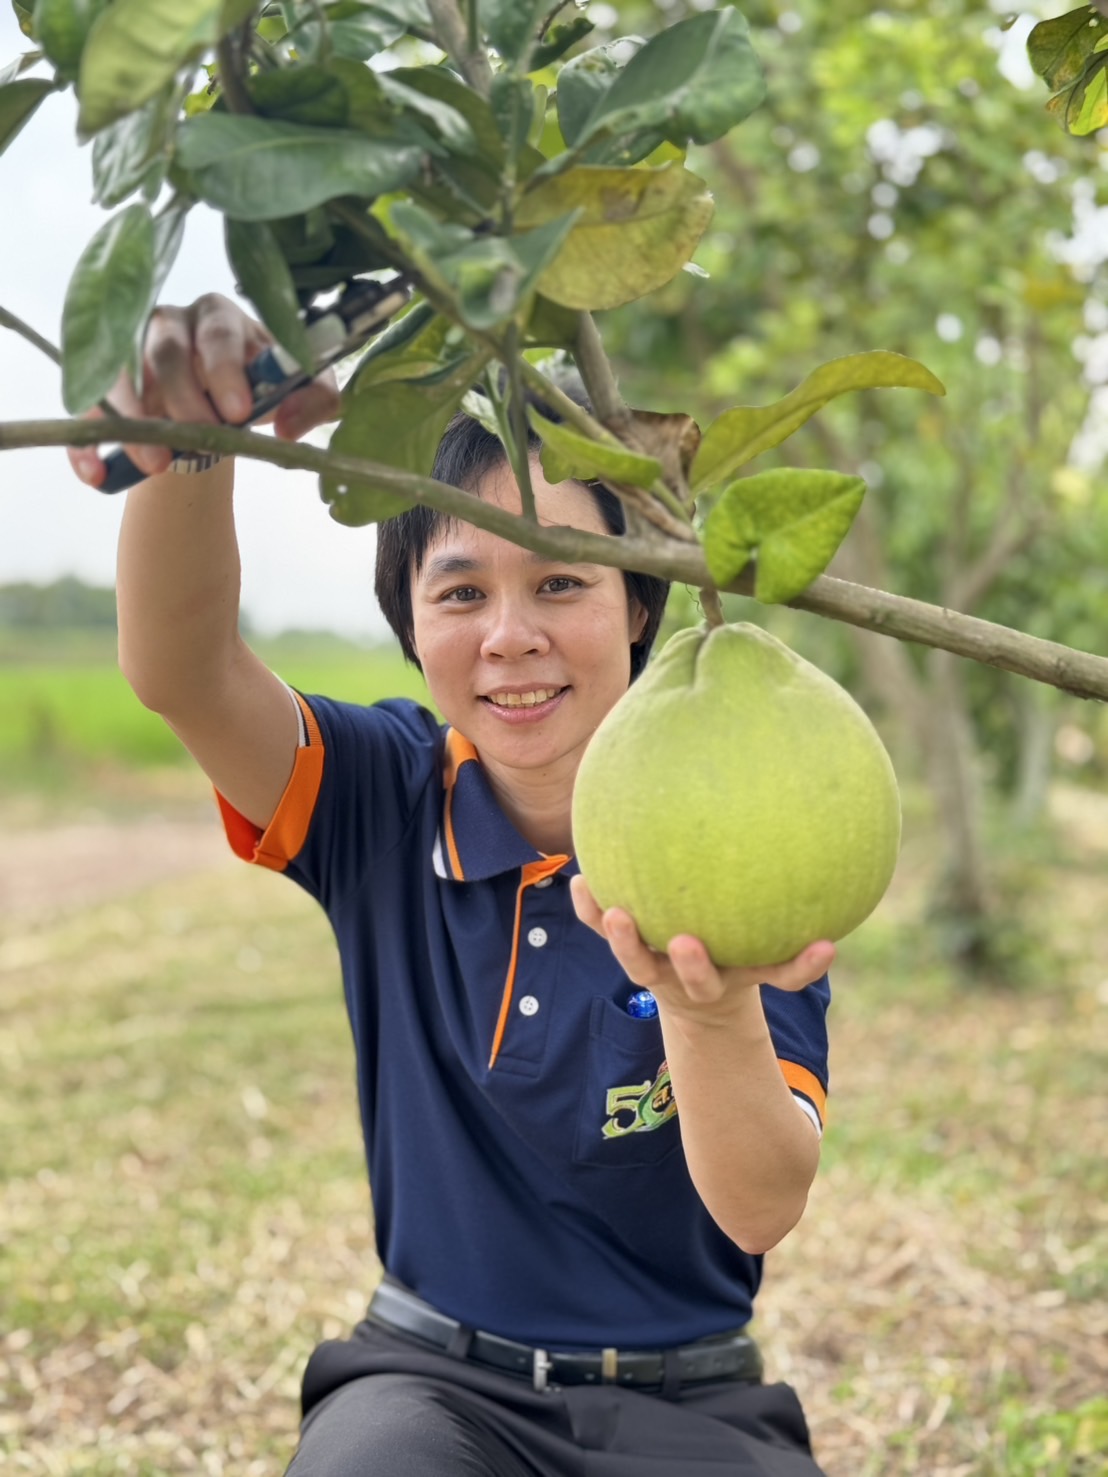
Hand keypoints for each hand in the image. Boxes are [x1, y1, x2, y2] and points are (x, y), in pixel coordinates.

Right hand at [67, 292, 340, 486]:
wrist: (219, 404)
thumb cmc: (262, 386)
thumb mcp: (302, 390)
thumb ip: (316, 399)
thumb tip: (289, 427)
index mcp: (220, 317)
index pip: (219, 334)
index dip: (225, 371)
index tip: (237, 413)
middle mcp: (170, 324)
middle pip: (166, 350)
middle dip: (182, 397)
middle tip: (200, 440)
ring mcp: (130, 351)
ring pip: (120, 373)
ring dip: (133, 420)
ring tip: (156, 465)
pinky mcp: (105, 384)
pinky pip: (88, 407)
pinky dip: (88, 442)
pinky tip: (97, 474)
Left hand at [570, 875, 833, 1019]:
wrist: (698, 1004)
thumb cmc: (740, 959)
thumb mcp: (769, 948)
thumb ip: (799, 932)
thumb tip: (836, 896)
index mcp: (743, 978)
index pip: (779, 973)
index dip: (801, 967)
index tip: (824, 948)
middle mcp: (699, 980)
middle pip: (696, 981)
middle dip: (694, 967)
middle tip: (687, 944)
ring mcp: (661, 971)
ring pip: (640, 966)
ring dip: (626, 943)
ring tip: (615, 911)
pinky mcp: (632, 952)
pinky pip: (603, 933)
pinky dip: (591, 912)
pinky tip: (581, 881)